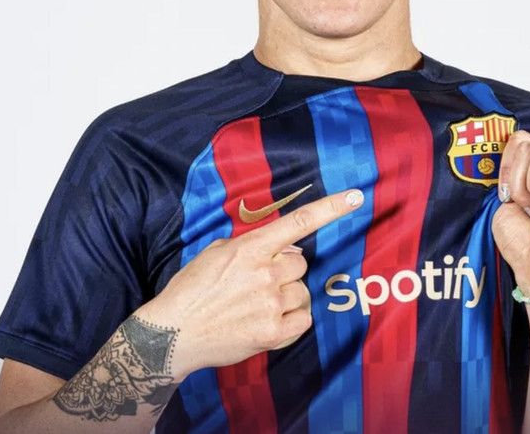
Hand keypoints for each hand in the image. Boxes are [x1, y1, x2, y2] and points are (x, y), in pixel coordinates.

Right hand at [135, 189, 363, 378]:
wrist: (172, 333)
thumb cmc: (192, 289)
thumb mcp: (217, 252)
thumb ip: (253, 245)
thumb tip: (287, 248)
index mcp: (251, 247)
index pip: (299, 222)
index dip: (331, 208)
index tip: (356, 196)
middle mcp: (265, 272)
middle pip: (301, 263)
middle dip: (284, 271)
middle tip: (258, 283)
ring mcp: (271, 303)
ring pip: (302, 291)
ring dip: (286, 296)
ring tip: (256, 305)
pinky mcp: (273, 333)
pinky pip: (303, 319)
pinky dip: (291, 320)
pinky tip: (267, 321)